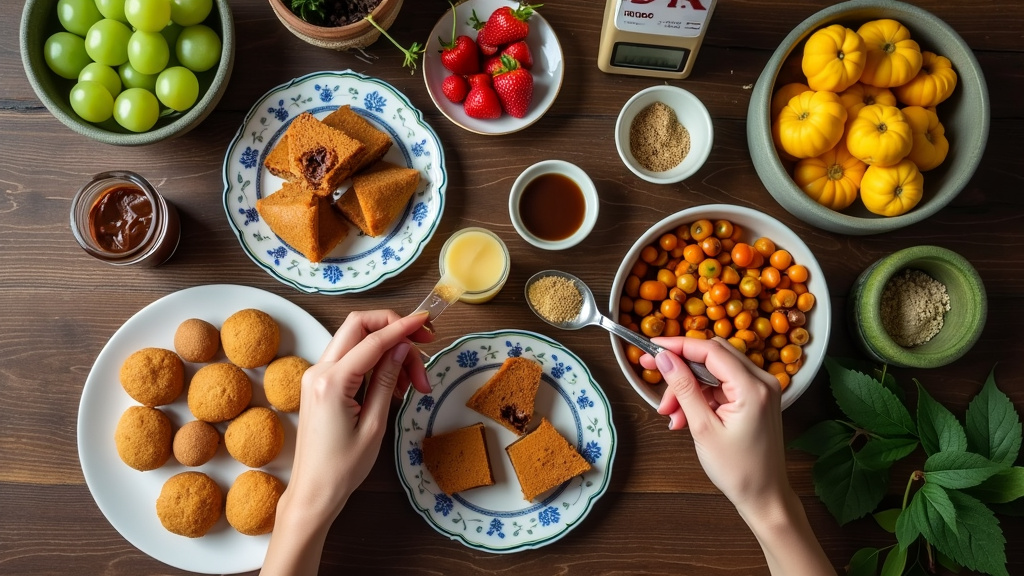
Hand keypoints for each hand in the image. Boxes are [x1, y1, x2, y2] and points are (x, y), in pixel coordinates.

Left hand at [289, 309, 432, 518]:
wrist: (313, 491)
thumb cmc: (343, 467)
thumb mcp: (375, 424)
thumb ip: (387, 380)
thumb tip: (401, 348)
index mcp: (332, 382)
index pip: (373, 340)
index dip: (402, 328)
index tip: (425, 321)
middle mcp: (319, 371)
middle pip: (358, 326)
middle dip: (392, 328)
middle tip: (423, 344)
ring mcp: (316, 375)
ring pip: (356, 341)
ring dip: (387, 350)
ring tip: (413, 383)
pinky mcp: (319, 384)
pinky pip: (350, 359)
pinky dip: (374, 362)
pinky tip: (394, 386)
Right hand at [642, 337, 835, 575]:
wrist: (764, 497)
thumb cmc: (737, 470)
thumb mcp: (703, 428)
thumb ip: (684, 388)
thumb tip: (664, 358)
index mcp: (753, 387)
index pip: (711, 350)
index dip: (678, 345)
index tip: (650, 347)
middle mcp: (761, 381)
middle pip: (712, 356)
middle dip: (681, 369)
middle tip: (653, 379)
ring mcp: (760, 389)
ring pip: (714, 372)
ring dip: (688, 387)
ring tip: (671, 415)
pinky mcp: (754, 399)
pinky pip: (721, 386)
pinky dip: (700, 397)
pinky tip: (684, 418)